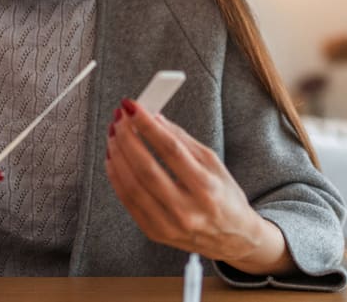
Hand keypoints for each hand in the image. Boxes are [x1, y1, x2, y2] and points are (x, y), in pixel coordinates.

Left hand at [105, 99, 293, 275]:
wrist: (233, 238)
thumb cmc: (224, 196)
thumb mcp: (214, 163)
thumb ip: (183, 140)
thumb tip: (154, 118)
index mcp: (206, 188)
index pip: (171, 150)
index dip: (148, 126)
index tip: (132, 107)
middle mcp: (187, 210)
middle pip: (146, 169)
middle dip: (127, 139)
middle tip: (119, 118)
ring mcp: (169, 225)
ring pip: (132, 186)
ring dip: (118, 155)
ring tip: (113, 135)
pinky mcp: (154, 233)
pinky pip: (128, 202)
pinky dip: (116, 177)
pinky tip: (114, 158)